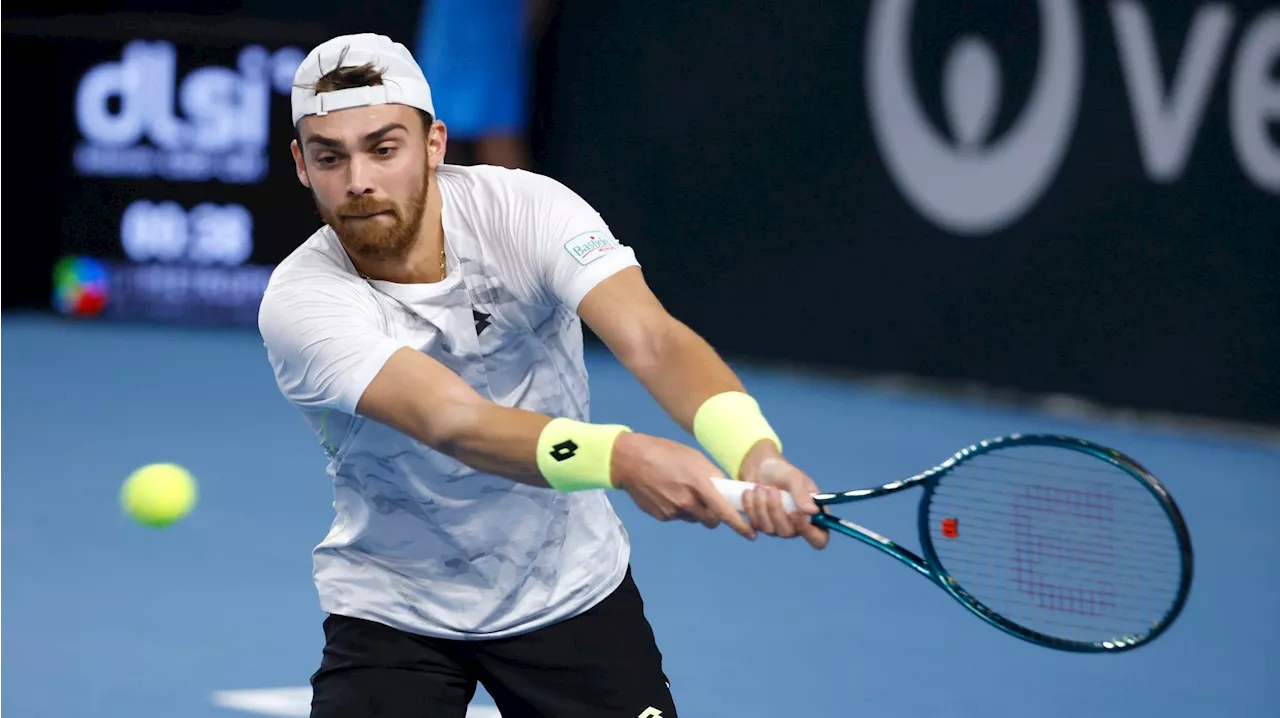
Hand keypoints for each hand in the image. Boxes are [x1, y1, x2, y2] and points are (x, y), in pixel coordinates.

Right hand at [611, 432, 756, 540]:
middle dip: (715, 515)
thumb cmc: (664, 452)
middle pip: (711, 521)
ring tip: (681, 490)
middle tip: (709, 501)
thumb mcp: (693, 457)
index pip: (724, 511)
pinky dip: (679, 509)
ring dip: (695, 510)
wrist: (629, 460)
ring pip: (694, 518)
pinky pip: (678, 517)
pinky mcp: (661, 516)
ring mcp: (672, 512)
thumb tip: (726, 489)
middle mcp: (686, 502)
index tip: (751, 534)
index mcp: (698, 484)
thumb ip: (711, 475)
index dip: (740, 525)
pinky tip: (668, 492)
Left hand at [738, 442, 828, 549]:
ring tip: (760, 487)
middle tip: (772, 489)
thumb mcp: (794, 477)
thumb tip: (813, 512)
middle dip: (776, 510)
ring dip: (762, 506)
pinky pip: (755, 524)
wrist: (760, 468)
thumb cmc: (782, 472)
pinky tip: (749, 492)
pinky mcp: (761, 525)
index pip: (819, 538)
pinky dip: (751, 506)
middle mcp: (797, 526)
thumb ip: (802, 494)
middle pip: (788, 533)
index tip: (797, 515)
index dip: (810, 533)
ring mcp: (778, 528)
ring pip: (769, 529)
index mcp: (813, 516)